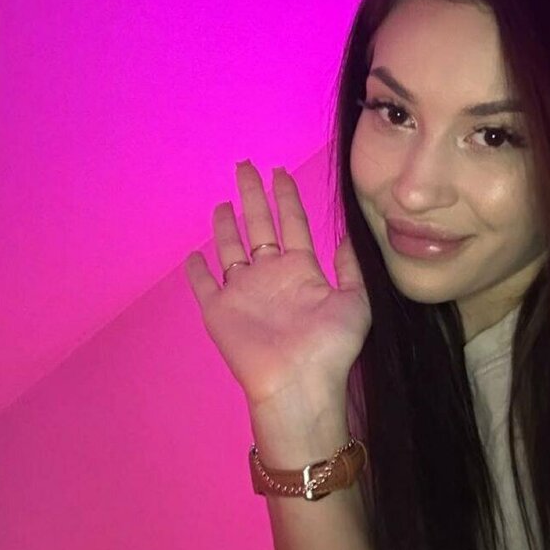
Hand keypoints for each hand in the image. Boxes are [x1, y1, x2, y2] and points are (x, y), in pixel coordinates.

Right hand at [185, 162, 370, 410]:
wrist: (299, 383)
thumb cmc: (330, 347)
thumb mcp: (355, 301)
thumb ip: (351, 267)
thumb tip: (348, 236)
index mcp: (301, 270)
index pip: (292, 223)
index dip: (286, 196)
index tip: (279, 172)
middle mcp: (270, 276)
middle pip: (258, 225)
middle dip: (252, 195)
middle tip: (245, 166)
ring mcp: (244, 292)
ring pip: (230, 250)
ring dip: (225, 227)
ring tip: (222, 203)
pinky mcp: (219, 311)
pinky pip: (204, 285)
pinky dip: (197, 271)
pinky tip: (193, 255)